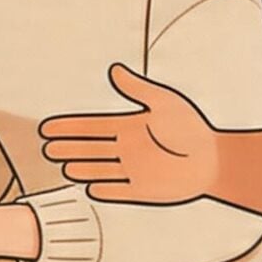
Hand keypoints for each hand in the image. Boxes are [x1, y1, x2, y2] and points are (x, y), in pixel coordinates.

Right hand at [36, 64, 218, 203]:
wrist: (215, 161)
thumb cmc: (193, 130)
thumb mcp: (163, 103)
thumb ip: (137, 89)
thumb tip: (115, 70)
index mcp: (129, 127)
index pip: (91, 127)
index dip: (69, 127)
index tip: (48, 128)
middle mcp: (127, 149)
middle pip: (89, 149)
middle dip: (67, 148)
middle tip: (46, 147)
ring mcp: (133, 171)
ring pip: (98, 169)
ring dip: (81, 168)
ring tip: (62, 167)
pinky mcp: (143, 190)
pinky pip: (116, 191)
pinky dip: (103, 190)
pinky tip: (89, 188)